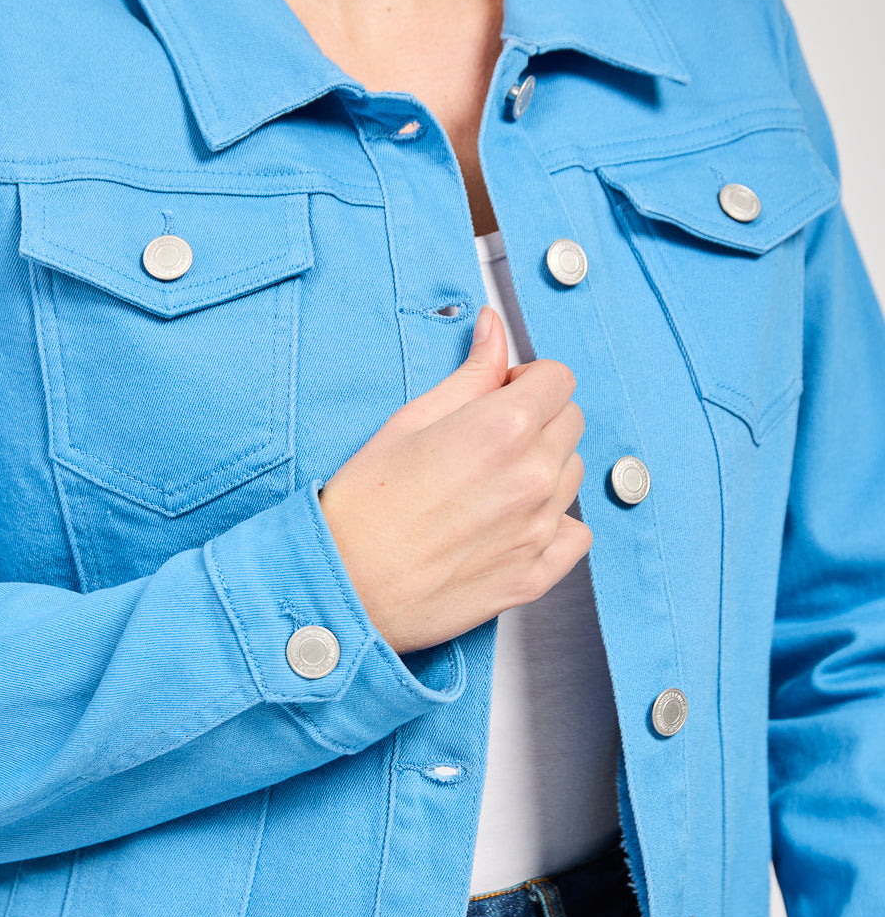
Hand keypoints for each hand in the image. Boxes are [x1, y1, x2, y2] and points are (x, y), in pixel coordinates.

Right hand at [317, 304, 591, 654]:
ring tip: (489, 483)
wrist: (341, 587)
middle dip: (539, 418)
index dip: (528, 379)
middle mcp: (533, 477)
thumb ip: (469, 373)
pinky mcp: (534, 575)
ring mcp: (539, 530)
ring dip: (545, 468)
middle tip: (488, 437)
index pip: (559, 379)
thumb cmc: (362, 506)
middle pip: (571, 423)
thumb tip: (494, 329)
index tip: (502, 393)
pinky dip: (555, 524)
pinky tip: (513, 523)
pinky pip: (575, 534)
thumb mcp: (409, 421)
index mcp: (504, 429)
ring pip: (572, 476)